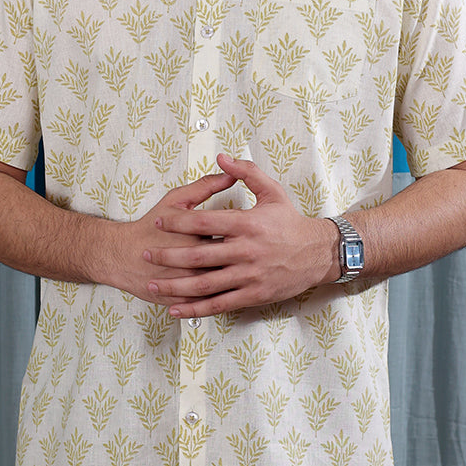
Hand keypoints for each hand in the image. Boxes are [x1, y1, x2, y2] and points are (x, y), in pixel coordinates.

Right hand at [111, 169, 236, 302]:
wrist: (123, 256)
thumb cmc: (149, 227)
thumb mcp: (177, 200)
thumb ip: (206, 186)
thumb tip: (230, 174)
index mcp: (198, 235)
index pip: (234, 233)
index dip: (246, 230)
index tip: (249, 227)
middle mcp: (196, 261)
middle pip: (234, 261)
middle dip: (244, 256)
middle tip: (250, 248)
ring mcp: (192, 283)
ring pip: (226, 283)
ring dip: (237, 277)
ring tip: (240, 267)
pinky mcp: (186, 299)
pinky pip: (213, 301)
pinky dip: (224, 295)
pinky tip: (231, 286)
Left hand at [144, 154, 337, 316]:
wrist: (319, 253)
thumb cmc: (291, 222)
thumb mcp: (272, 191)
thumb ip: (246, 172)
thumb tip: (221, 156)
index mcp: (247, 224)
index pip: (204, 222)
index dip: (178, 222)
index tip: (159, 220)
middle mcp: (246, 251)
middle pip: (198, 255)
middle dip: (168, 255)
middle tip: (146, 253)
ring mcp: (249, 276)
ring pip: (205, 284)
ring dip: (176, 286)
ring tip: (153, 284)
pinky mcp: (253, 295)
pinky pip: (220, 304)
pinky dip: (196, 309)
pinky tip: (176, 309)